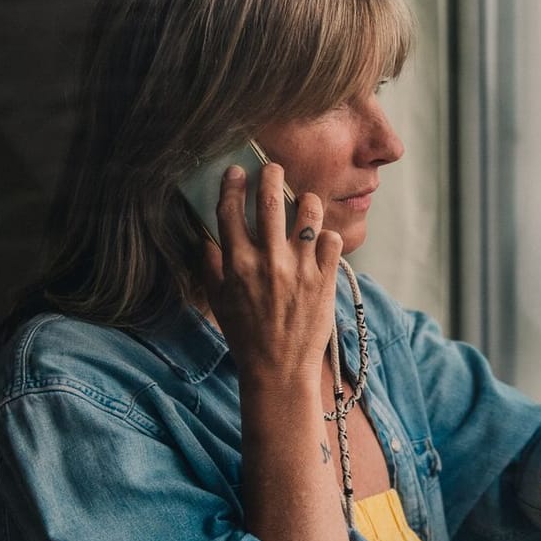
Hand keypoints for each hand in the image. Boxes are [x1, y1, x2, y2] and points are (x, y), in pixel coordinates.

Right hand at [195, 163, 343, 385]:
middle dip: (271, 176)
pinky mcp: (325, 280)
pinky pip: (332, 240)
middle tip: (273, 169)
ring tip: (305, 203)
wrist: (279, 371)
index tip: (236, 171)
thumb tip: (208, 238)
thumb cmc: (246, 338)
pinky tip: (321, 241)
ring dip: (307, 201)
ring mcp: (300, 269)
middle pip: (271, 201)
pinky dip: (327, 236)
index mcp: (237, 265)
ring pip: (309, 213)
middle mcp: (268, 262)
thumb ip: (211, 267)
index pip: (231, 211)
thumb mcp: (219, 302)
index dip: (232, 184)